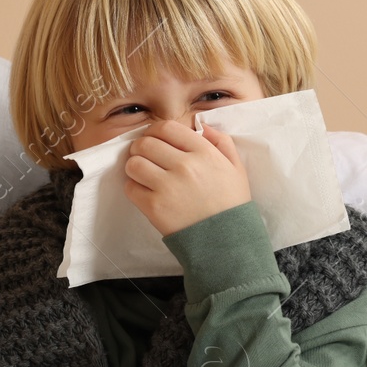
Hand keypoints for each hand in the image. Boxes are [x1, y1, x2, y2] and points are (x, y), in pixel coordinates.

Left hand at [123, 119, 250, 236]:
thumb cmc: (231, 203)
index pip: (167, 128)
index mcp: (204, 152)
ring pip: (134, 163)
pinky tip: (145, 191)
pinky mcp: (154, 206)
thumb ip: (222, 142)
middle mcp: (184, 165)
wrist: (226, 240)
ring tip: (143, 174)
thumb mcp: (236, 168)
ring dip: (135, 166)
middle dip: (141, 147)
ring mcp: (167, 186)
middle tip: (145, 156)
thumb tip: (202, 126)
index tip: (154, 138)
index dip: (155, 130)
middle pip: (145, 143)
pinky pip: (130, 187)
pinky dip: (134, 187)